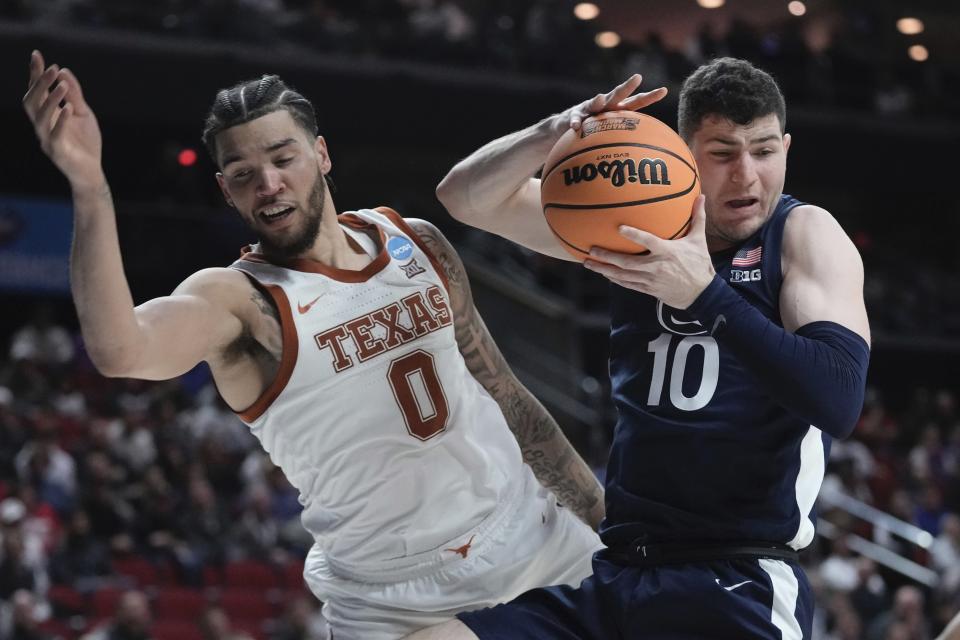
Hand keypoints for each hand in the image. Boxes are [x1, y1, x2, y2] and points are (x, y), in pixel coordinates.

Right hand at [22, 50, 103, 188]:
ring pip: (40, 118)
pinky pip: (54, 136)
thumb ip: (74, 95)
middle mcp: (42, 126)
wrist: (91, 171)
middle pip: (32, 102)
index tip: (37, 55)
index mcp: (47, 115)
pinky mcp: (58, 153)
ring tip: (62, 86)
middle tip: (52, 69)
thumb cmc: (85, 142)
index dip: (35, 74)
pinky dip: (60, 122)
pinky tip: (66, 109)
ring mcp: (47, 139)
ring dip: (50, 100)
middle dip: (40, 84)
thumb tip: (64, 71)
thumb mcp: (83, 113)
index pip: (36, 91)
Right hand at [549, 74, 667, 136]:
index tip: (664, 91)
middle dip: (627, 86)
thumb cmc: (594, 130)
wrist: (566, 126)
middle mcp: (605, 105)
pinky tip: (576, 127)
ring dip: (597, 101)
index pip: (636, 102)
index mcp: (617, 110)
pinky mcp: (573, 115)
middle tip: (637, 77)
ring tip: (600, 100)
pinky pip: (575, 119)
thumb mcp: (612, 131)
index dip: (649, 97)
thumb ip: (626, 138)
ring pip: (594, 103)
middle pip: (618, 95)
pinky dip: (575, 122)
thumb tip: (649, 152)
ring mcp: (588, 109)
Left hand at [584, 195, 714, 308]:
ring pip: (622, 275)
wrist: (701, 294)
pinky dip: (614, 279)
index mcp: (667, 252)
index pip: (648, 241)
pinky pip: (627, 284)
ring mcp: (650, 280)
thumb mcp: (698, 240)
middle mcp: (656, 266)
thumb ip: (697, 218)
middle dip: (607, 256)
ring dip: (604, 269)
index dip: (633, 235)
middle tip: (592, 249)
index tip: (619, 228)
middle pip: (626, 262)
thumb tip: (701, 196)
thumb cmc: (699, 264)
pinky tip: (603, 274)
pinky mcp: (648, 289)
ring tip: (588, 263)